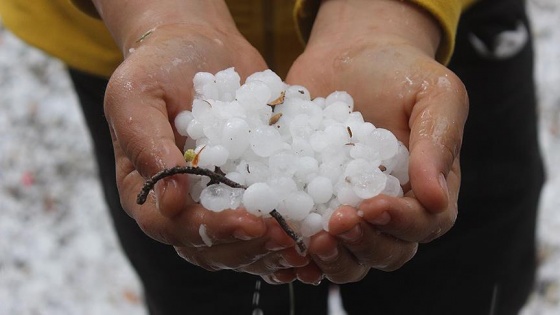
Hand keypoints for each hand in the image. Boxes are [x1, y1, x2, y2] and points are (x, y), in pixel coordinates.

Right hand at [96, 0, 308, 275]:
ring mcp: (213, 199)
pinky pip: (261, 222)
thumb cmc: (159, 65)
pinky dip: (284, 233)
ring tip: (300, 242)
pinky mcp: (244, 189)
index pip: (172, 226)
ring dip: (267, 250)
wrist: (198, 45)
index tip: (248, 224)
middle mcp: (177, 203)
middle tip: (283, 238)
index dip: (210, 230)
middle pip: (207, 246)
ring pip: (236, 245)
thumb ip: (146, 144)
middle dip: (246, 246)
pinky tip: (310, 235)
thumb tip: (171, 199)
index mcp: (144, 188)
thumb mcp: (136, 95)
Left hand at [283, 0, 467, 282]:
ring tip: (312, 240)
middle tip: (337, 223)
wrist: (352, 57)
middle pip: (387, 252)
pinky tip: (284, 245)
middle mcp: (391, 209)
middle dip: (363, 244)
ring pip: (350, 257)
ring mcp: (350, 210)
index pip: (424, 223)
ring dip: (334, 258)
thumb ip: (438, 142)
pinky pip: (310, 240)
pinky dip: (300, 253)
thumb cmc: (400, 74)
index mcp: (427, 189)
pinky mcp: (314, 203)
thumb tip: (436, 197)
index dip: (400, 223)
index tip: (371, 206)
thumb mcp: (435, 94)